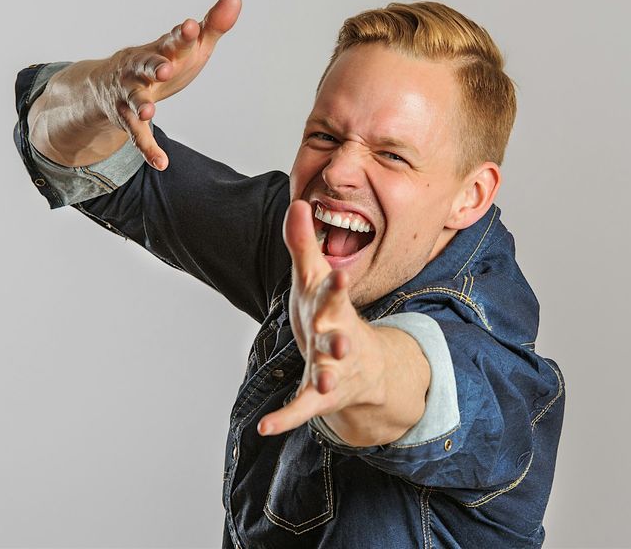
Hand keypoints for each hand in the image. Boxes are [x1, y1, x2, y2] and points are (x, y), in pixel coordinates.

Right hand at [94, 0, 240, 169]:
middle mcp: (140, 69)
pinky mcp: (126, 118)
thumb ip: (212, 25)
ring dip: (142, 104)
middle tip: (165, 68)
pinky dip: (148, 149)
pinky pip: (136, 135)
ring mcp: (130, 93)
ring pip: (134, 99)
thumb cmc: (159, 60)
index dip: (181, 35)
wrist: (106, 83)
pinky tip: (161, 163)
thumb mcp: (186, 45)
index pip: (171, 40)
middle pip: (146, 65)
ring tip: (151, 112)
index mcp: (160, 50)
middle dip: (154, 66)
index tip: (191, 27)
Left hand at [257, 200, 385, 436]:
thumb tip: (298, 203)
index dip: (337, 286)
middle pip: (337, 337)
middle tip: (339, 339)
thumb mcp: (316, 279)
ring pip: (329, 375)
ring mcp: (331, 370)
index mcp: (333, 309)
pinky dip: (285, 419)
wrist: (366, 367)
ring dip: (325, 378)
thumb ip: (303, 244)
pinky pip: (302, 410)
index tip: (342, 274)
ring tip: (322, 383)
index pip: (336, 295)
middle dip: (338, 338)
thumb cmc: (331, 315)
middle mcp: (337, 340)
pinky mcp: (320, 397)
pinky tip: (264, 428)